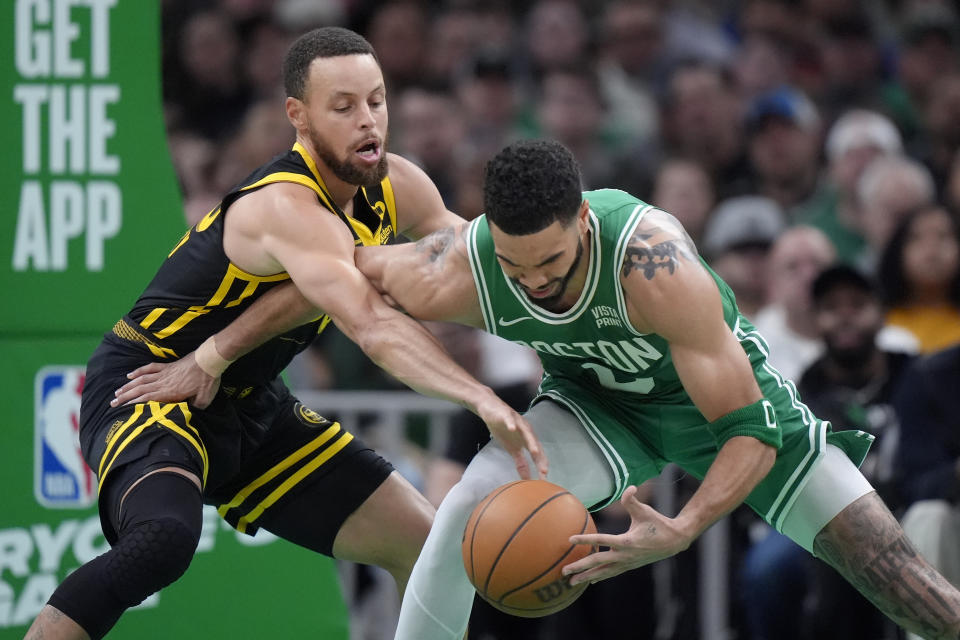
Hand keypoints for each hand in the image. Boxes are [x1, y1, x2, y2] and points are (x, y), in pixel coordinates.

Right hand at [110, 352, 220, 408]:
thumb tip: (189, 413)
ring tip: (117, 392)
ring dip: (128, 386)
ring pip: (141, 380)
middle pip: (139, 390)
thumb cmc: (207, 380)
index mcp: (170, 393)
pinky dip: (138, 371)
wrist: (209, 360)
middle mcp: (163, 383)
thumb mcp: (204, 400)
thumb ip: (194, 408)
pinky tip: (130, 374)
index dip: (133, 404)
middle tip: (112, 403)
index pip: (147, 400)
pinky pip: (149, 368)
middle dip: (125, 397)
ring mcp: (164, 373)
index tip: (122, 409)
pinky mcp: (167, 366)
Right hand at [475, 395, 547, 479]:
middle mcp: (526, 431)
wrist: (490, 409)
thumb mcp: (511, 448)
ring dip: (531, 442)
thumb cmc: (503, 429)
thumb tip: (526, 479)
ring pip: (526, 432)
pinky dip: (511, 424)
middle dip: (540, 457)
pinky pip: (509, 420)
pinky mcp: (506, 415)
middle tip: (543, 470)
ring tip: (534, 451)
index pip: (538, 454)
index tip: (544, 479)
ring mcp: (517, 422)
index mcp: (528, 440)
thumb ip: (520, 462)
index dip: (541, 466)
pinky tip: (512, 428)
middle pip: (535, 444)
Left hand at [563, 485, 691, 585]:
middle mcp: (625, 555)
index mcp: (627, 541)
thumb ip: (633, 500)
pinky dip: (600, 576)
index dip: (585, 540)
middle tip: (563, 571)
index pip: (601, 540)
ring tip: (571, 582)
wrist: (674, 541)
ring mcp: (627, 562)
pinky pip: (611, 573)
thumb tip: (630, 488)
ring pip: (603, 572)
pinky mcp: (630, 565)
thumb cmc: (658, 523)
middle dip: (579, 567)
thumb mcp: (645, 510)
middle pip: (598, 563)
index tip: (570, 539)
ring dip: (586, 576)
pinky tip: (590, 580)